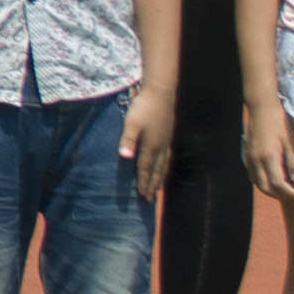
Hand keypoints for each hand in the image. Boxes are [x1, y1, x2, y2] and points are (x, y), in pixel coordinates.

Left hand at [121, 77, 172, 194]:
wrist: (160, 92)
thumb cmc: (143, 107)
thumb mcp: (132, 123)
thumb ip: (128, 140)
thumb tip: (125, 157)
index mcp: (151, 145)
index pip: (145, 168)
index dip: (143, 183)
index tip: (142, 196)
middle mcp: (161, 146)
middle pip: (156, 170)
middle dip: (152, 185)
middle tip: (149, 200)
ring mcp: (166, 141)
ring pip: (164, 165)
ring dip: (160, 178)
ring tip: (158, 189)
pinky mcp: (168, 134)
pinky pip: (168, 156)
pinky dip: (165, 165)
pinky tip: (164, 165)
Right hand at [242, 92, 293, 200]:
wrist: (261, 106)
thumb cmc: (279, 121)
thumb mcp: (291, 141)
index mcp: (268, 156)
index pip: (278, 183)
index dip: (289, 193)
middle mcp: (256, 159)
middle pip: (265, 187)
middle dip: (279, 195)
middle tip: (292, 195)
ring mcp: (249, 157)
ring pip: (256, 182)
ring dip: (269, 190)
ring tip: (282, 190)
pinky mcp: (247, 153)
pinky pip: (252, 174)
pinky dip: (261, 181)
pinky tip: (270, 178)